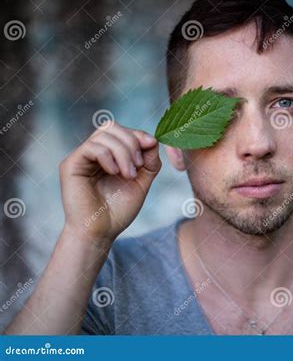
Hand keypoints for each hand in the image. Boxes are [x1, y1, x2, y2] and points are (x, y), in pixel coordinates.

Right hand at [59, 121, 160, 244]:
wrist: (100, 232)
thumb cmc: (118, 210)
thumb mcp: (141, 182)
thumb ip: (149, 161)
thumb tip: (153, 139)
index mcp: (110, 155)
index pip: (123, 131)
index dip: (138, 134)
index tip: (151, 145)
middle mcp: (94, 152)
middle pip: (112, 127)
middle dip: (131, 142)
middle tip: (138, 166)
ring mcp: (82, 157)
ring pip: (104, 134)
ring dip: (123, 152)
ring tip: (129, 174)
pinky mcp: (71, 164)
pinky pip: (92, 147)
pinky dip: (108, 156)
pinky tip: (115, 172)